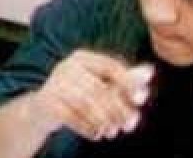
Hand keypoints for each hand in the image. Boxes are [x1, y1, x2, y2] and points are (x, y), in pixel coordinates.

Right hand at [30, 51, 152, 140]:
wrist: (43, 109)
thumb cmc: (79, 95)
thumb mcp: (102, 85)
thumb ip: (125, 79)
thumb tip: (149, 71)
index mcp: (82, 58)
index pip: (110, 66)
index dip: (129, 82)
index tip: (141, 100)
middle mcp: (66, 67)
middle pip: (101, 89)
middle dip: (119, 110)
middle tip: (129, 126)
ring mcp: (55, 84)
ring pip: (87, 105)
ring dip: (105, 122)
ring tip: (112, 132)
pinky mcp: (47, 101)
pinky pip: (73, 117)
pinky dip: (88, 129)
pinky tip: (96, 135)